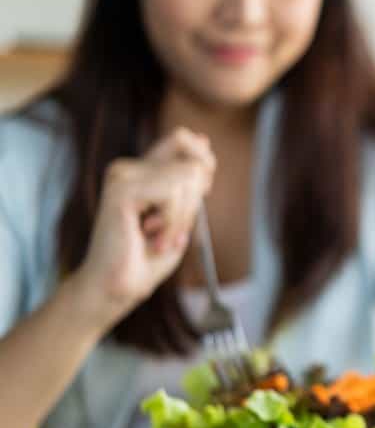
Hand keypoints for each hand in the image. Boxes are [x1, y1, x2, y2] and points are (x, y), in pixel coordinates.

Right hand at [69, 128, 215, 329]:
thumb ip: (190, 180)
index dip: (203, 166)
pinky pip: (173, 193)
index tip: (194, 201)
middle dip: (197, 200)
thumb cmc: (146, 259)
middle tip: (175, 228)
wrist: (117, 288)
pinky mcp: (123, 190)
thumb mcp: (181, 214)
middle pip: (193, 161)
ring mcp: (124, 176)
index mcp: (141, 171)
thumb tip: (202, 139)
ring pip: (189, 176)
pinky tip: (154, 238)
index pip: (182, 139)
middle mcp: (129, 167)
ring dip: (184, 216)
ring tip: (161, 238)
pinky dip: (174, 221)